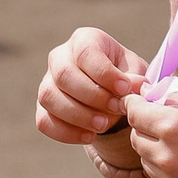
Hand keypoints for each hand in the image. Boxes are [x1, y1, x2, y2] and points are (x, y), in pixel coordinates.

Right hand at [36, 27, 146, 144]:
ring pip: (49, 98)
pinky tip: (89, 136)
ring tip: (103, 125)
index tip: (124, 89)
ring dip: (78, 115)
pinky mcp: (42, 107)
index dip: (104, 72)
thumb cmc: (123, 77)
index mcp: (84, 40)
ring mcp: (47, 82)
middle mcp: (59, 57)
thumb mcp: (134, 72)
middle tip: (116, 109)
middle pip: (64, 75)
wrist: (111, 95)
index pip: (86, 52)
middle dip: (92, 96)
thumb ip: (134, 79)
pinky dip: (67, 132)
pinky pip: (44, 121)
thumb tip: (134, 86)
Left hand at [122, 90, 177, 177]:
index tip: (139, 102)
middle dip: (146, 128)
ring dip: (156, 150)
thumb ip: (173, 99)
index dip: (135, 104)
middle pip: (136, 138)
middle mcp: (167, 155)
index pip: (133, 112)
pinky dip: (171, 171)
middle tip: (164, 122)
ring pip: (147, 161)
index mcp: (172, 125)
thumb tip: (147, 94)